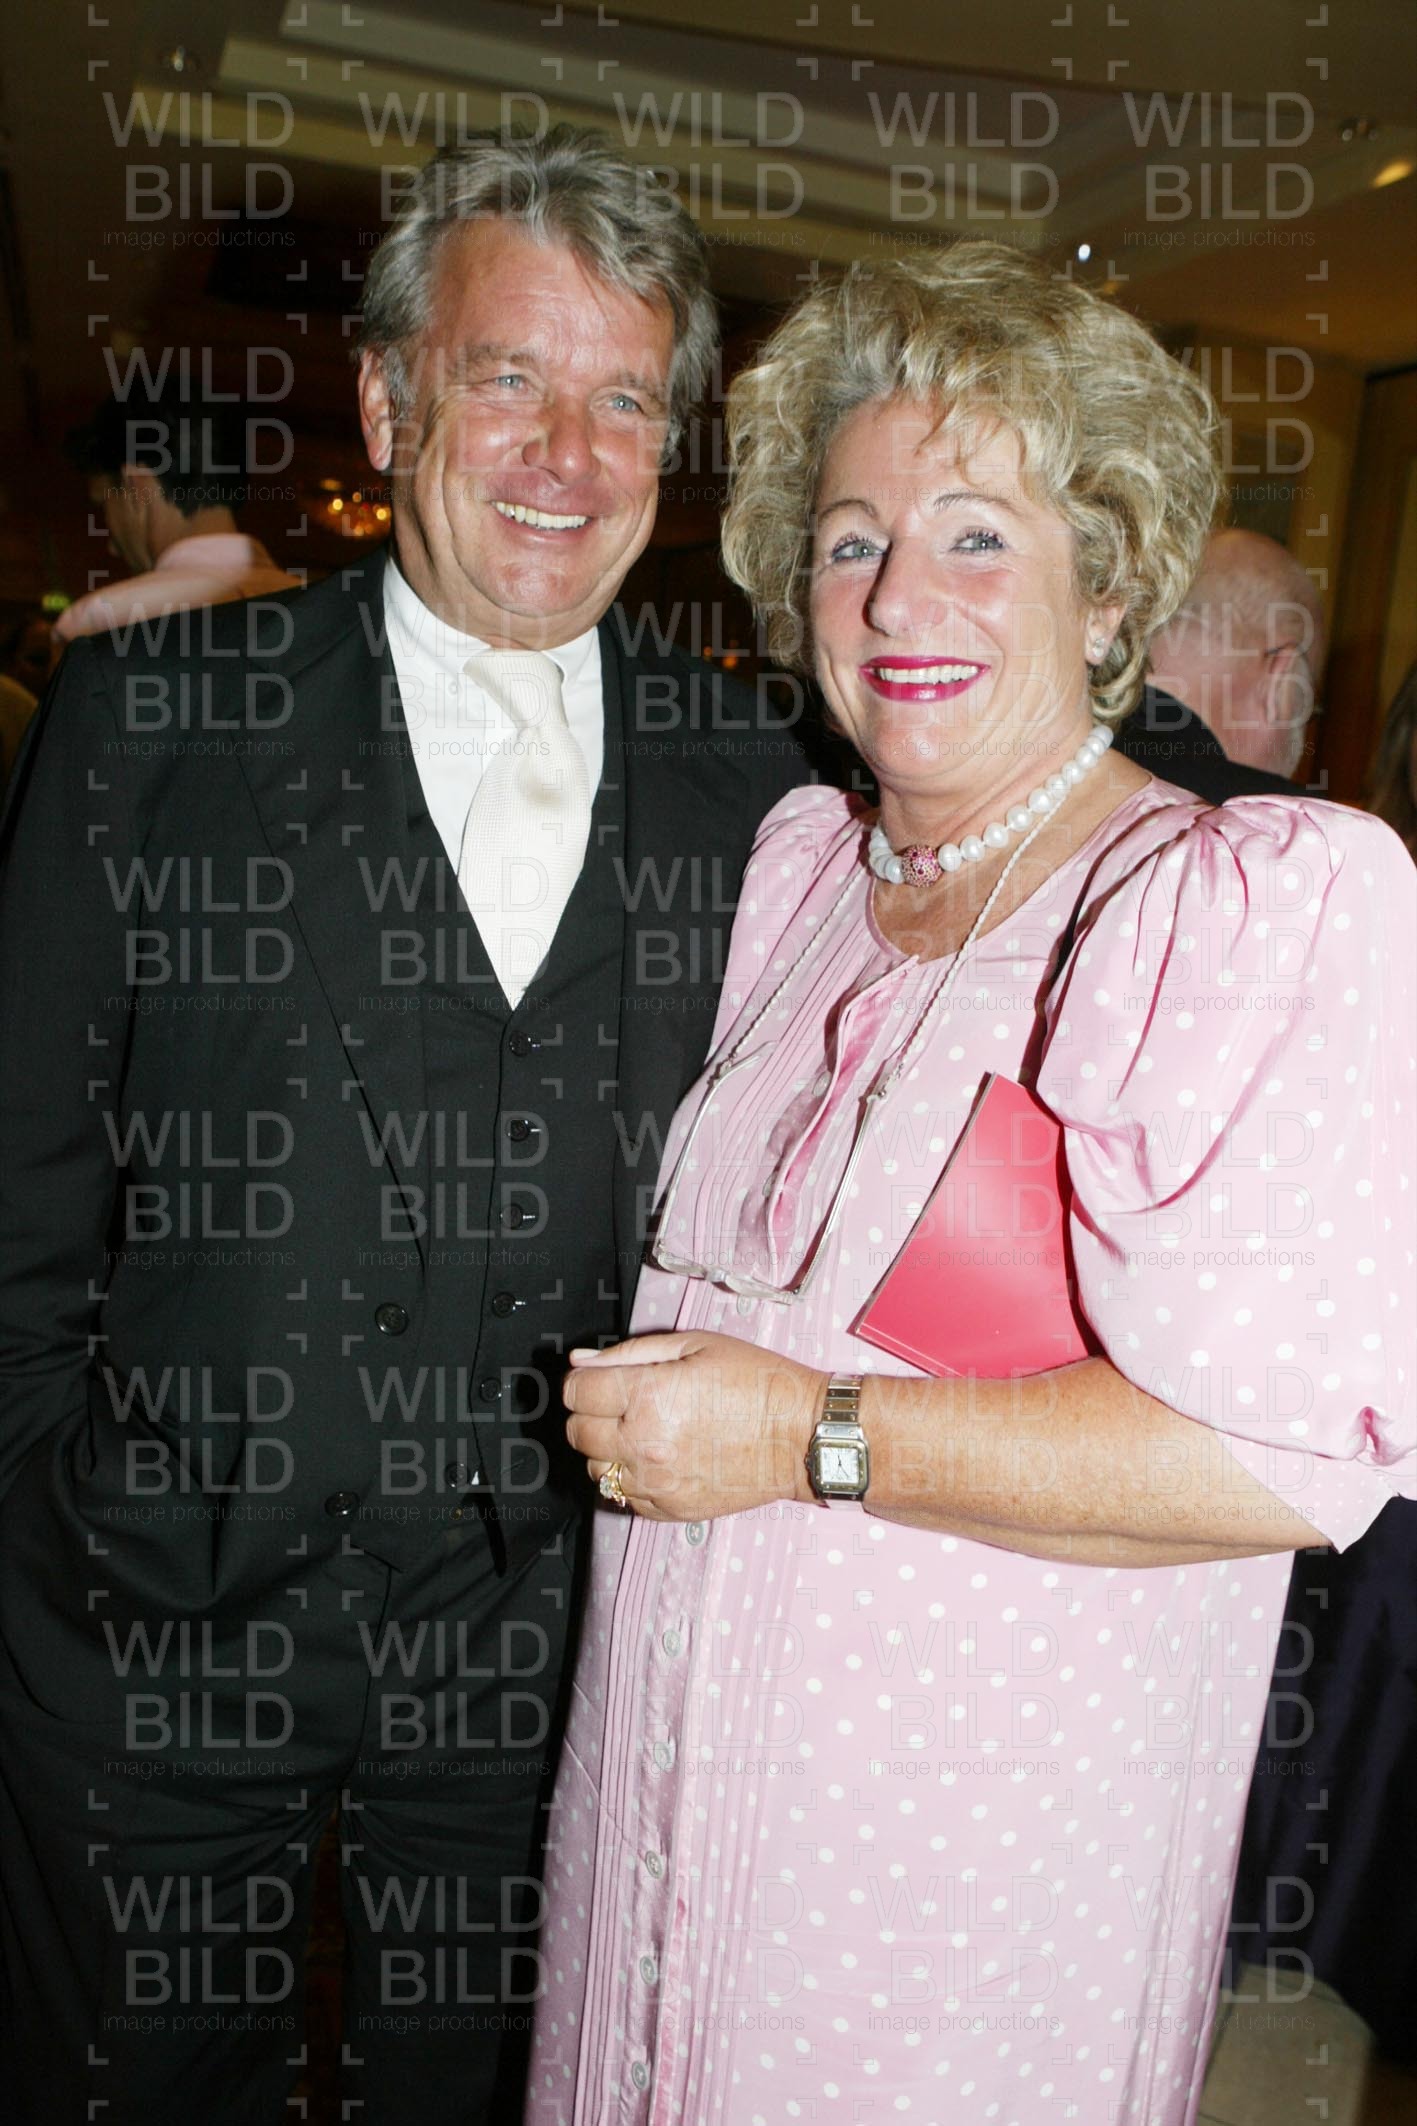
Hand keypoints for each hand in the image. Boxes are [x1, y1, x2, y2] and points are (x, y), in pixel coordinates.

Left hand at [563, 1330, 824, 1521]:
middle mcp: (644, 1443)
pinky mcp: (669, 1508)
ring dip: (608, 1448)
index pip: (575, 1391)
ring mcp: (655, 1482)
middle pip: (578, 1432)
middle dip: (591, 1413)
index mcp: (648, 1396)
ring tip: (642, 1432)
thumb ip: (629, 1353)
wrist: (800, 1435)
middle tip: (622, 1402)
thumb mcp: (695, 1346)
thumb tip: (582, 1361)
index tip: (599, 1379)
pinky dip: (630, 1478)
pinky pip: (623, 1497)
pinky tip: (657, 1459)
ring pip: (595, 1469)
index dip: (584, 1380)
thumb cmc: (756, 1382)